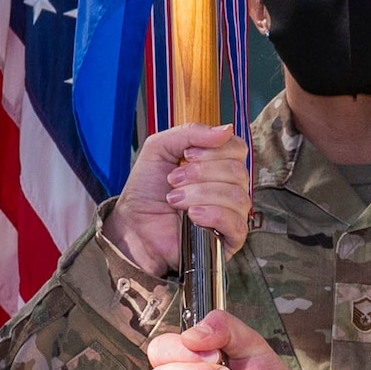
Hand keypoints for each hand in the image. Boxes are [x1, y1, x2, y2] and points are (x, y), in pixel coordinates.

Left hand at [108, 124, 250, 275]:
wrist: (132, 225)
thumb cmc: (146, 190)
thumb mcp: (159, 148)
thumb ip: (190, 132)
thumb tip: (226, 130)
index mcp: (218, 165)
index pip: (237, 149)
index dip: (213, 150)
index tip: (186, 155)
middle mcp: (229, 188)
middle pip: (236, 171)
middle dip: (200, 174)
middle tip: (173, 181)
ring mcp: (231, 214)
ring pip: (236, 196)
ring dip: (200, 195)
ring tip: (175, 201)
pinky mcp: (228, 239)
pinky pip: (237, 224)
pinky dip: (213, 215)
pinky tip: (192, 217)